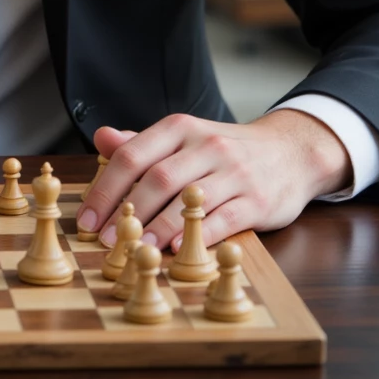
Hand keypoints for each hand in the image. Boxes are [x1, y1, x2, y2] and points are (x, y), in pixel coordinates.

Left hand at [76, 109, 351, 252]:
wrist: (291, 152)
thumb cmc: (226, 151)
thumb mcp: (185, 138)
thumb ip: (142, 143)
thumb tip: (101, 138)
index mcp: (181, 128)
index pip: (134, 155)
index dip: (106, 188)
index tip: (88, 218)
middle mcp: (206, 145)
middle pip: (158, 178)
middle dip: (127, 212)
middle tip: (108, 241)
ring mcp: (233, 172)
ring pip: (188, 200)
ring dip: (157, 228)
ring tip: (137, 250)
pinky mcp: (256, 200)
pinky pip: (223, 218)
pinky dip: (198, 234)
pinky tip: (178, 248)